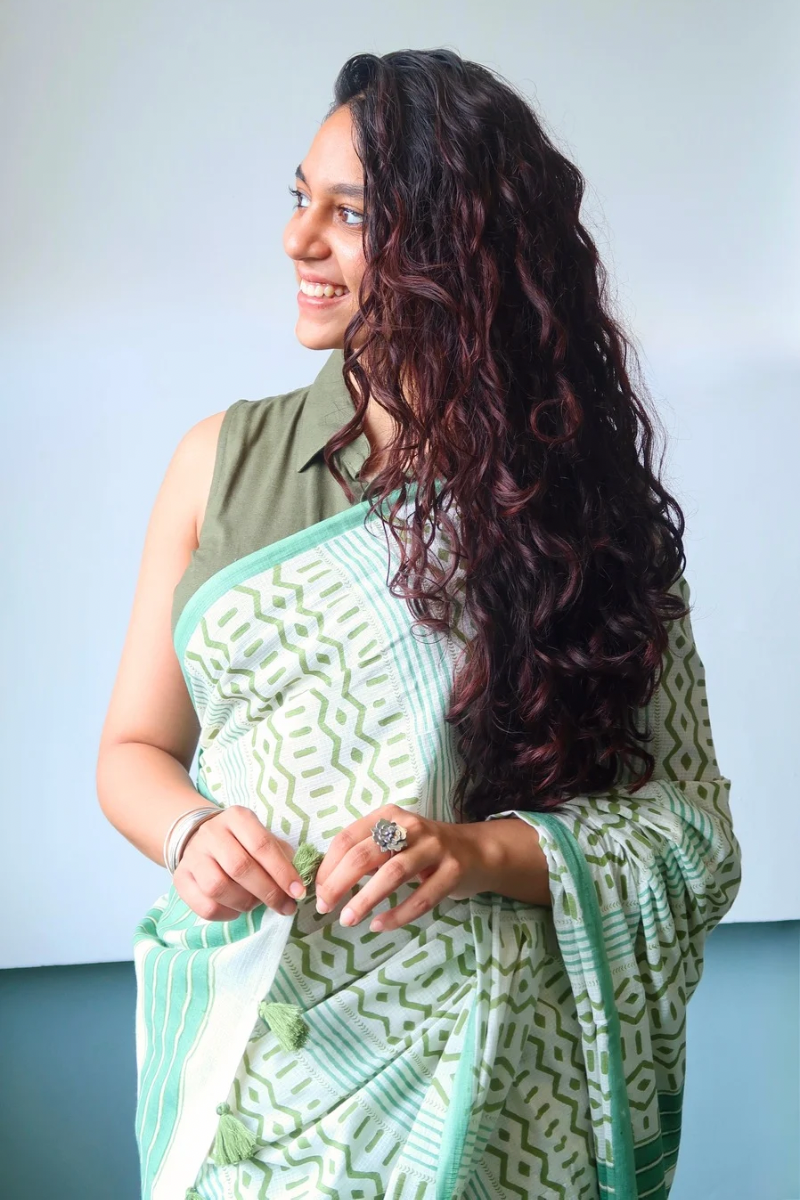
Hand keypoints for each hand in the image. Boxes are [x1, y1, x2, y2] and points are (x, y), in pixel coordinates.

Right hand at [173, 805, 306, 920]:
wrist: (200, 838)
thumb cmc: (242, 842)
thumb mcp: (262, 837)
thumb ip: (282, 855)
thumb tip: (300, 882)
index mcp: (237, 817)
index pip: (262, 845)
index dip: (282, 872)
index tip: (298, 892)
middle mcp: (212, 833)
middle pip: (240, 868)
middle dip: (268, 892)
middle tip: (285, 906)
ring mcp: (193, 856)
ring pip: (218, 888)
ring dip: (245, 903)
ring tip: (257, 904)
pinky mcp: (181, 879)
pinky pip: (204, 906)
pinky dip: (226, 914)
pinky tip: (237, 909)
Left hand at [313, 804, 497, 932]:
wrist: (476, 852)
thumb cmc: (422, 850)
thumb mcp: (393, 841)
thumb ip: (363, 853)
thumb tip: (325, 881)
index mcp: (388, 816)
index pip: (347, 838)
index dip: (328, 867)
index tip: (317, 892)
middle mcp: (410, 826)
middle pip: (366, 854)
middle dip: (340, 883)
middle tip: (325, 908)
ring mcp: (434, 847)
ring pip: (393, 873)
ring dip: (366, 899)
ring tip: (348, 920)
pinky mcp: (453, 870)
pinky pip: (422, 897)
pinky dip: (398, 914)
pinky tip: (380, 926)